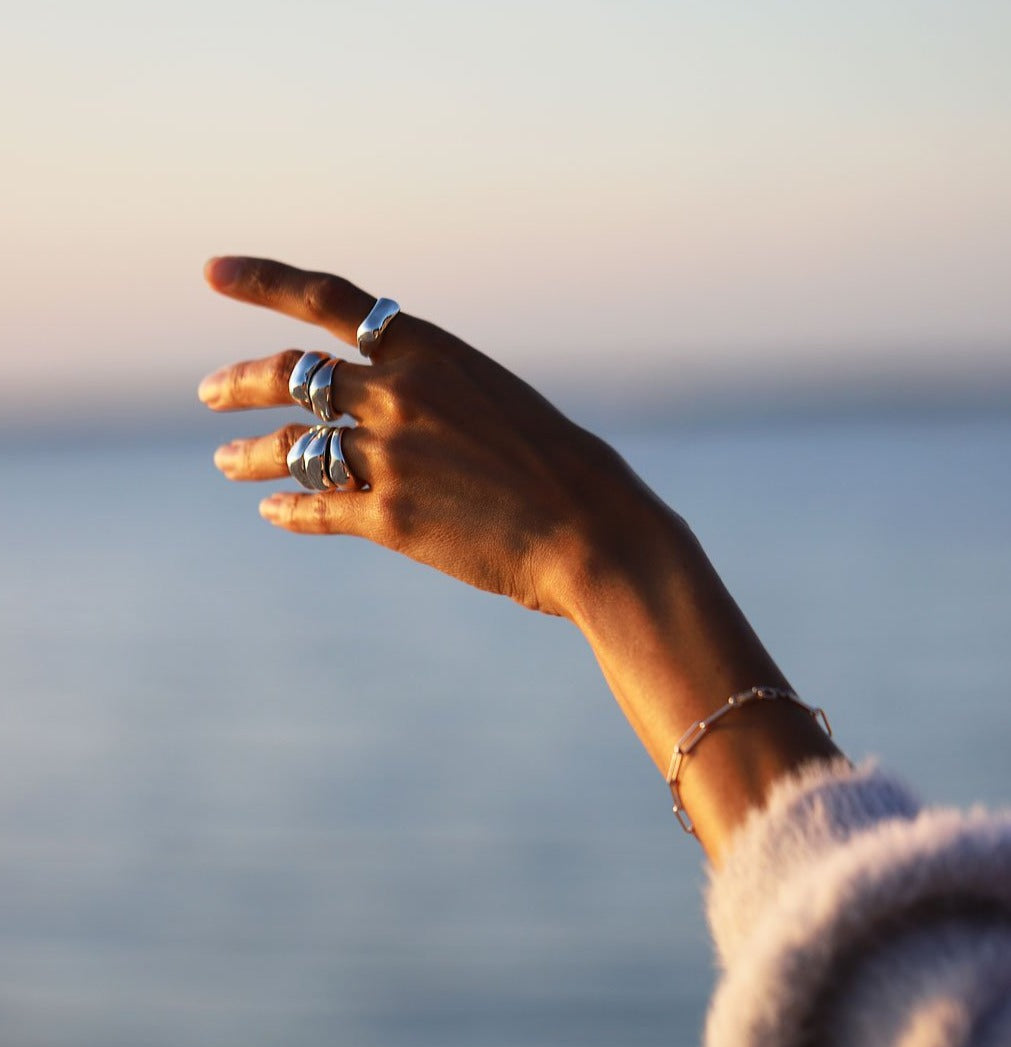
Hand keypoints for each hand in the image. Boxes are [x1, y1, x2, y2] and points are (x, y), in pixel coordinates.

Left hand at [200, 256, 645, 616]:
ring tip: (227, 462)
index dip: (263, 280)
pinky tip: (274, 510)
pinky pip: (315, 507)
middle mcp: (398, 394)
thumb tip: (379, 403)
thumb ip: (433, 391)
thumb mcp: (496, 398)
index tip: (213, 271)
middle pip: (288, 375)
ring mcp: (388, 456)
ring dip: (247, 454)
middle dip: (235, 382)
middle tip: (207, 392)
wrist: (594, 531)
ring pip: (288, 447)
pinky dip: (288, 508)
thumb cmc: (561, 464)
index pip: (329, 299)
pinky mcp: (387, 518)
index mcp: (430, 351)